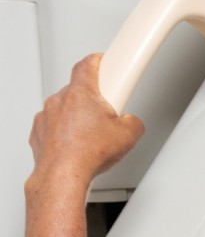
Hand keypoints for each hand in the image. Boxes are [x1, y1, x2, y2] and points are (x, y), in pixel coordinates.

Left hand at [28, 54, 142, 185]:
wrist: (63, 176)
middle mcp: (59, 101)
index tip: (102, 61)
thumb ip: (133, 121)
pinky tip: (77, 147)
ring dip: (77, 118)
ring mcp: (46, 117)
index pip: (86, 65)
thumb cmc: (88, 154)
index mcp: (81, 94)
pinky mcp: (39, 134)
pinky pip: (53, 127)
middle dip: (92, 100)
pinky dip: (64, 134)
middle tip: (105, 115)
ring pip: (64, 110)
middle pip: (78, 91)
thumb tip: (131, 122)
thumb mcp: (129, 134)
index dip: (96, 61)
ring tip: (91, 137)